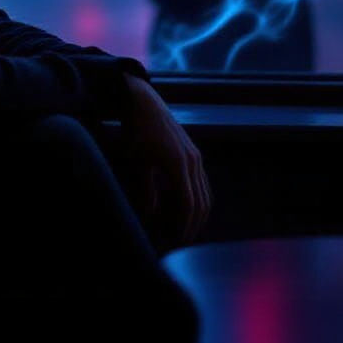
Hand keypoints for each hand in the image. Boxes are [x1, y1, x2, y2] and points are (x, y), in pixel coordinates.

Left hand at [118, 74, 211, 250]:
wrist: (144, 103)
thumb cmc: (137, 131)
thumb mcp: (138, 161)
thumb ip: (146, 189)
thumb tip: (150, 214)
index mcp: (178, 165)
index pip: (188, 204)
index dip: (184, 224)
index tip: (178, 239)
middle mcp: (192, 161)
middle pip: (201, 201)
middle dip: (194, 223)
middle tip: (183, 239)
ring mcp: (195, 156)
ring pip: (205, 191)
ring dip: (198, 212)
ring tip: (187, 225)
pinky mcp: (193, 152)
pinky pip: (201, 181)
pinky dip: (198, 197)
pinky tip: (186, 204)